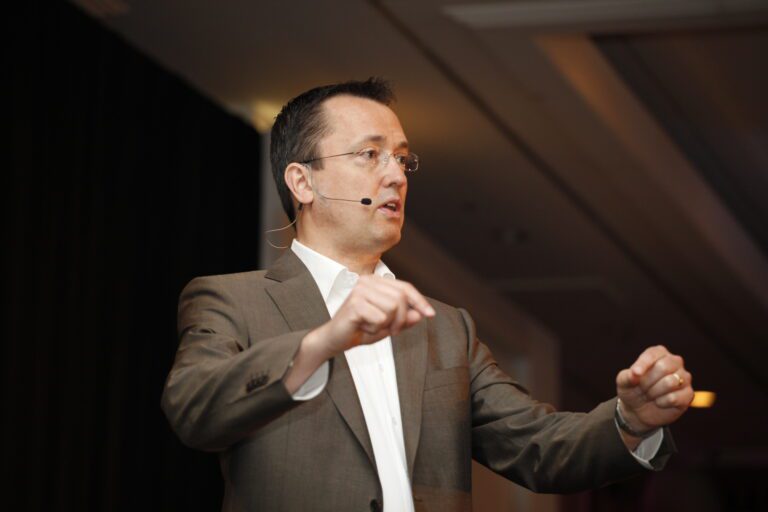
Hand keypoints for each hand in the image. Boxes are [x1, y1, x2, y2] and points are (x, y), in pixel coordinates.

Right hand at [313, 275, 435, 357]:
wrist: (335, 340)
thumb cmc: (360, 329)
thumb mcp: (387, 325)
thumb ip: (404, 319)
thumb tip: (421, 314)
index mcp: (376, 281)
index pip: (405, 287)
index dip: (420, 301)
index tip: (430, 314)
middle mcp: (368, 281)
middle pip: (402, 298)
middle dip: (401, 319)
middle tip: (391, 331)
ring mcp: (360, 290)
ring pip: (393, 307)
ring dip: (387, 324)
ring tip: (372, 327)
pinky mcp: (355, 303)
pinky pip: (381, 318)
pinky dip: (375, 329)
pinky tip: (363, 328)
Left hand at [616, 345, 693, 434]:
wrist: (638, 410)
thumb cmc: (632, 389)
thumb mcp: (623, 382)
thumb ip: (627, 376)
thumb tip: (634, 373)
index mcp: (659, 353)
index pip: (653, 354)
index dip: (643, 364)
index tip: (635, 374)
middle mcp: (674, 362)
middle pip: (664, 367)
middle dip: (648, 381)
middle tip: (642, 388)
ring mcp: (684, 378)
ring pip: (671, 382)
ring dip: (654, 392)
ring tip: (650, 395)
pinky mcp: (688, 394)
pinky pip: (675, 398)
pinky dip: (662, 402)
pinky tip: (659, 402)